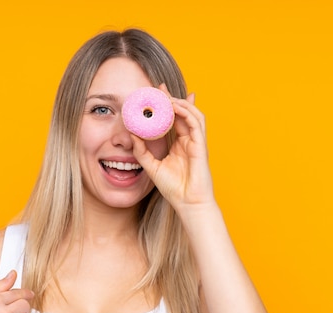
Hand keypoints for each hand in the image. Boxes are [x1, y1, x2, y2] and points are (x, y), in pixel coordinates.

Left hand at [132, 85, 214, 212]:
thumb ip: (142, 151)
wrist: (188, 203)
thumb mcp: (152, 167)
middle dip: (172, 98)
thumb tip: (131, 135)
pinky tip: (175, 106)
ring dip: (180, 102)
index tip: (153, 94)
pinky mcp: (201, 145)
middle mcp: (189, 141)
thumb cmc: (174, 189)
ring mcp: (196, 142)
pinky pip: (196, 123)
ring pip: (192, 114)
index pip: (173, 119)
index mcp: (179, 145)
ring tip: (166, 96)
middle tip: (159, 88)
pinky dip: (187, 112)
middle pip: (183, 113)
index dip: (166, 106)